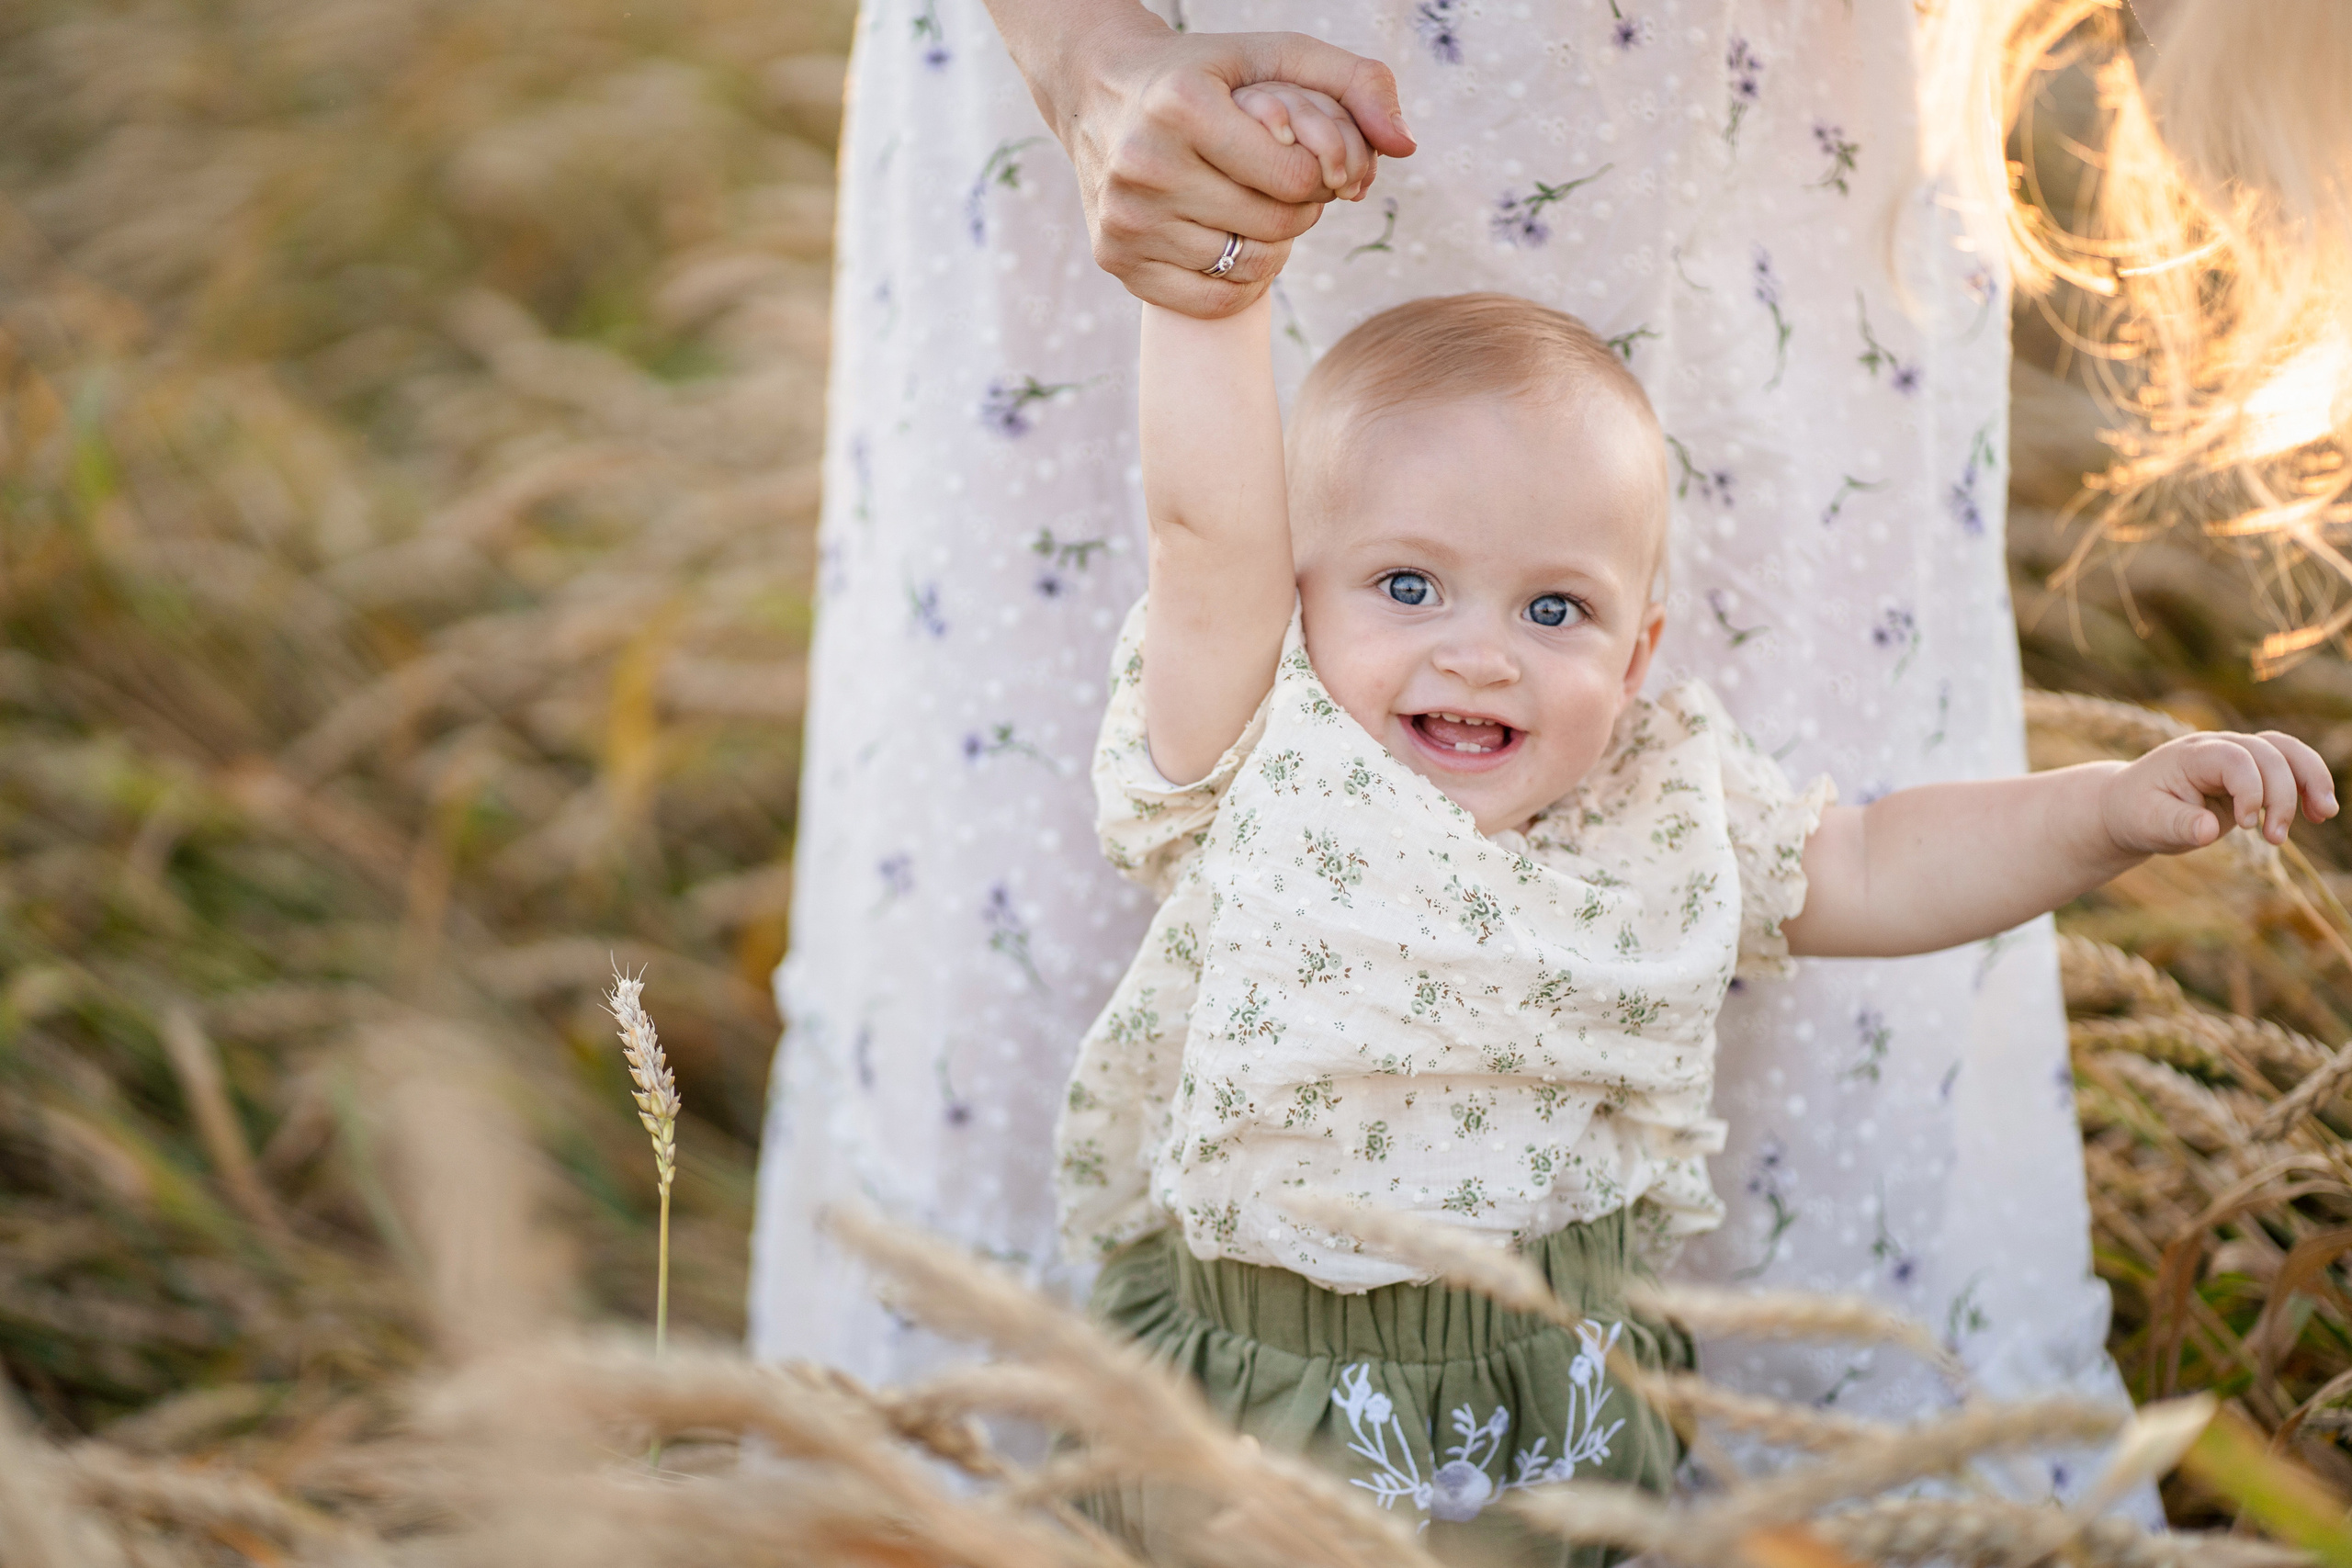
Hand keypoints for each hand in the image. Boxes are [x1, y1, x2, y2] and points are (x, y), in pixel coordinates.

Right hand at [987, 2, 1413, 316]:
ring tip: (1249, 203)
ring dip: (1270, 245)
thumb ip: (1355, 84)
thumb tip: (1406, 147)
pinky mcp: (1115, 259)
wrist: (1099, 91)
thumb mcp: (1277, 55)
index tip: (1303, 157)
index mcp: (1182, 106)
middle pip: (1276, 225)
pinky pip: (1212, 301)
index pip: (1298, 178)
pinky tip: (1229, 239)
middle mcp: (1144, 164)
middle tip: (1281, 184)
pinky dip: (1238, 280)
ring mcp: (1125, 218)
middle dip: (1299, 209)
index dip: (1321, 174)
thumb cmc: (1207, 73)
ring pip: (1247, 266)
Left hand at [2102, 729, 2338, 854]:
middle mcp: (2218, 747)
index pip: (2235, 759)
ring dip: (2311, 780)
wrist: (2130, 806)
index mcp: (2190, 755)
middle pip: (2268, 753)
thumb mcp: (2148, 823)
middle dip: (2282, 795)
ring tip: (2323, 815)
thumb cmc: (2137, 813)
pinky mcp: (2251, 772)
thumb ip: (2178, 824)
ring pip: (2287, 751)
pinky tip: (2319, 813)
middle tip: (2275, 838)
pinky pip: (2289, 767)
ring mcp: (2237, 756)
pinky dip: (2309, 785)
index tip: (2247, 825)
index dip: (2251, 789)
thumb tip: (2207, 830)